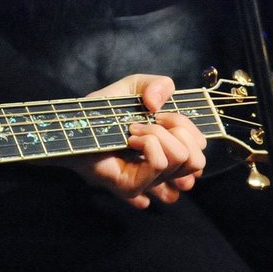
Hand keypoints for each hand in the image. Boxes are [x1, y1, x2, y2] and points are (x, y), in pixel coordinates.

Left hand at [68, 74, 206, 208]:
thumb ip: (158, 85)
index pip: (199, 147)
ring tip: (133, 132)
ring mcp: (148, 182)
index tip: (158, 115)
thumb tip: (159, 105)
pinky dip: (147, 142)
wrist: (73, 123)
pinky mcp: (132, 186)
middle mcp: (163, 171)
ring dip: (158, 134)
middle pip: (197, 158)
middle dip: (176, 129)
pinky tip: (128, 141)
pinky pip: (160, 163)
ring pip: (182, 158)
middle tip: (145, 123)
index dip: (184, 123)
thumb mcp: (135, 87)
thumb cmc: (103, 109)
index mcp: (168, 151)